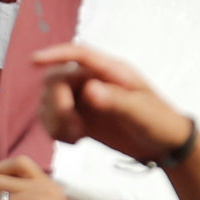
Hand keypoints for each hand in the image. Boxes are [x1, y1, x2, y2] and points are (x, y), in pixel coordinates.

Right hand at [31, 42, 196, 163]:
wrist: (165, 146)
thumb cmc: (160, 122)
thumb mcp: (141, 111)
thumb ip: (115, 100)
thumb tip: (88, 90)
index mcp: (111, 71)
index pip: (79, 54)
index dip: (55, 54)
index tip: (34, 61)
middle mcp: (93, 81)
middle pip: (57, 80)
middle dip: (56, 102)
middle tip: (71, 125)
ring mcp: (85, 99)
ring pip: (50, 101)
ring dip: (54, 119)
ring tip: (76, 136)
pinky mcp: (79, 117)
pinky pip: (54, 119)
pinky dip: (56, 131)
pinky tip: (75, 140)